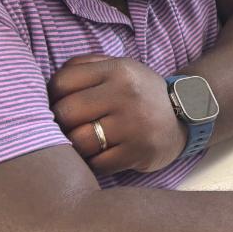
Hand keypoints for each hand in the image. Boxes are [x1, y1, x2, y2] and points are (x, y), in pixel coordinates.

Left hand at [48, 54, 185, 175]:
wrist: (187, 115)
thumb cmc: (138, 93)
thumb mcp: (118, 68)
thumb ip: (83, 66)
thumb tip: (45, 87)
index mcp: (119, 69)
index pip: (61, 82)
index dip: (54, 96)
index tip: (64, 104)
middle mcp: (127, 94)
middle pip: (65, 113)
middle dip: (62, 123)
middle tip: (72, 126)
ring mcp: (135, 124)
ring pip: (78, 142)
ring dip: (77, 146)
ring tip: (86, 142)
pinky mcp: (139, 152)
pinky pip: (97, 164)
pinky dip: (94, 163)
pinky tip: (103, 155)